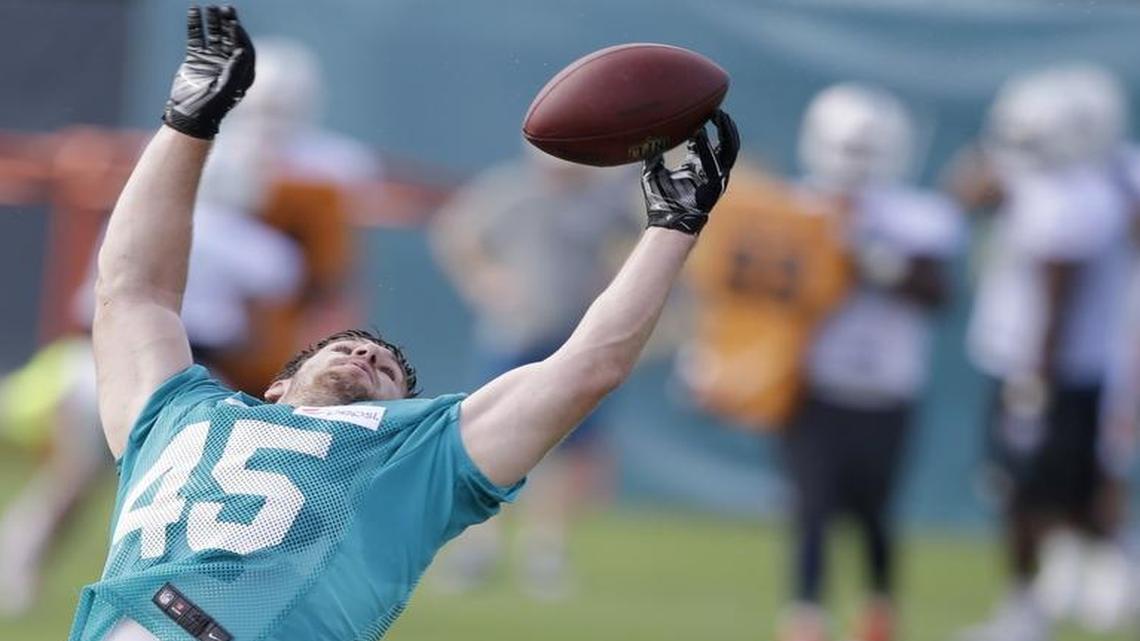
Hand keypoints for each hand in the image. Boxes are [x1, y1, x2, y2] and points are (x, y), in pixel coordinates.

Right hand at [162, 5, 254, 139]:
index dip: (239, 36)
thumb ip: (234, 72)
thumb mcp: (224, 91)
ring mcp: (212, 60)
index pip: (244, 48)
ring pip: (214, 35)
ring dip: (213, 21)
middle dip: (229, 23)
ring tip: (209, 7)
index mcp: (242, 73)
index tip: (233, 24)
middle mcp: (228, 64)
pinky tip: (194, 11)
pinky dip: (195, 25)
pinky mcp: (196, 58)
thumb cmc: (210, 108)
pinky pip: (196, 38)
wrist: (188, 116)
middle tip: (225, 9)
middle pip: (230, 38)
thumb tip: (242, 52)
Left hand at [641, 109, 738, 234]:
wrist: (666, 222)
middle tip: (718, 109)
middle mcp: (709, 170)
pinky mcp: (717, 185)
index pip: (705, 142)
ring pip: (729, 150)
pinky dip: (711, 147)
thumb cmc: (660, 201)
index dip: (706, 126)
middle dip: (724, 126)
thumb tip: (644, 139)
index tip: (702, 110)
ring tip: (721, 116)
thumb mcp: (653, 172)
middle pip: (724, 143)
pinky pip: (718, 163)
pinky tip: (704, 133)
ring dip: (727, 133)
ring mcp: (716, 177)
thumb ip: (652, 155)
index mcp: (696, 167)